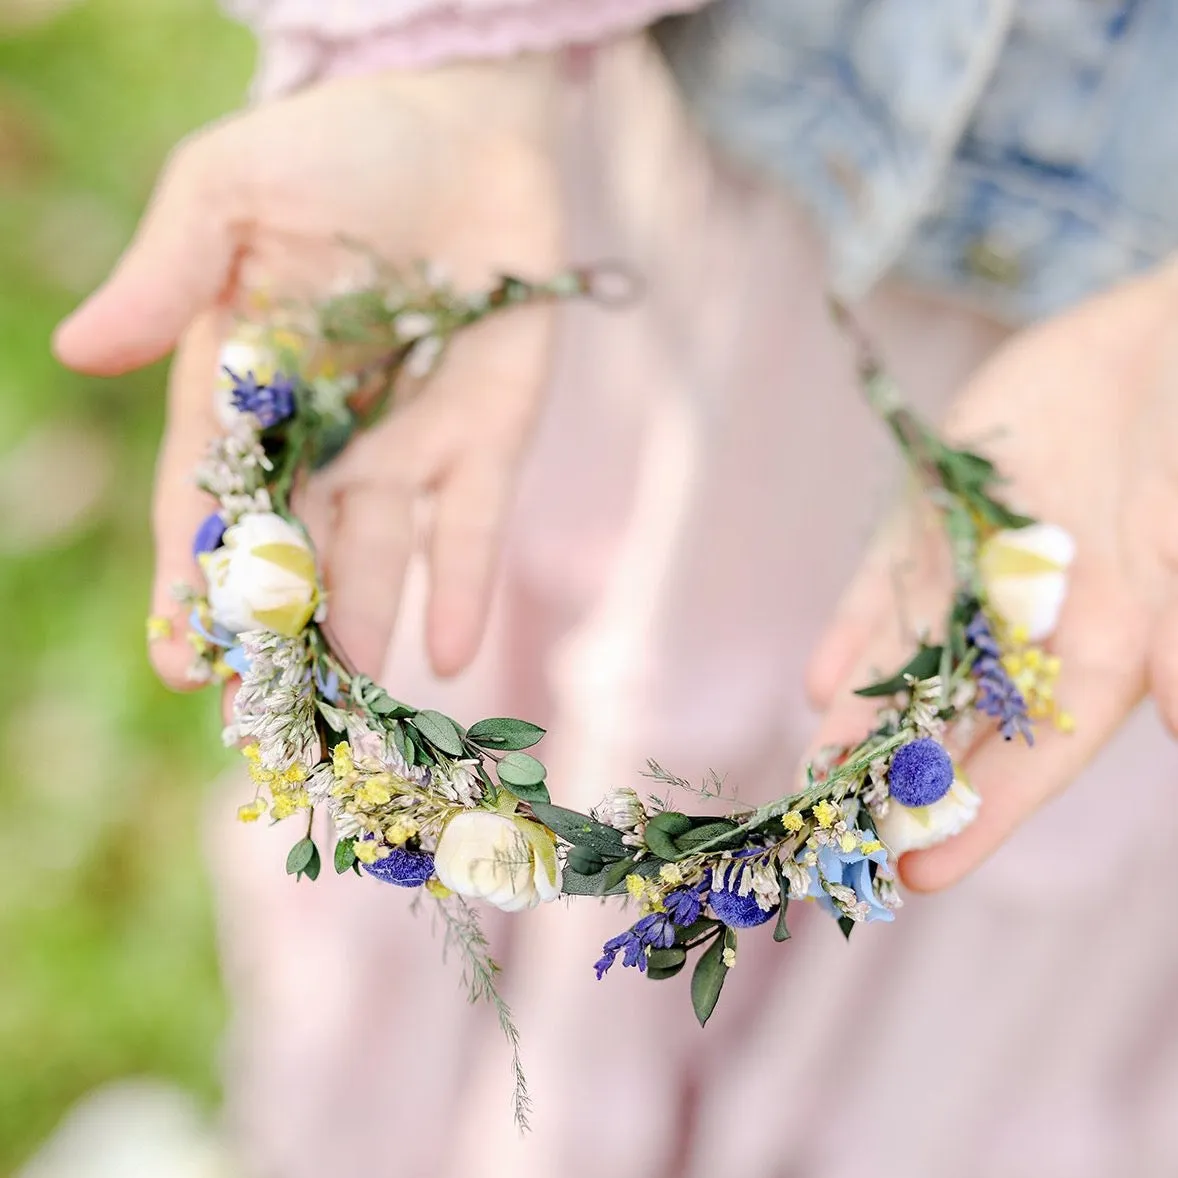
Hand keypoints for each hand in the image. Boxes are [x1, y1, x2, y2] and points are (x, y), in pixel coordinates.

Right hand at [54, 60, 563, 682]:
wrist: (463, 125)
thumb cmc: (337, 146)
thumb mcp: (231, 190)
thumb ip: (169, 274)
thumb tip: (79, 349)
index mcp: (243, 388)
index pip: (206, 503)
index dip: (191, 582)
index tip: (179, 662)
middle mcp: (321, 436)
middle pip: (291, 554)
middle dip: (276, 637)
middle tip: (263, 721)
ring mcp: (406, 446)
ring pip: (377, 557)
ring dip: (364, 627)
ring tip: (353, 698)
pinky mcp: (485, 440)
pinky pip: (470, 526)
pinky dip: (462, 586)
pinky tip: (449, 652)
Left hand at [805, 259, 1177, 891]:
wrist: (1154, 349)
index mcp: (1101, 657)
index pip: (1032, 763)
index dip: (980, 822)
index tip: (920, 876)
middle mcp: (1030, 633)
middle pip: (953, 729)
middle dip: (896, 785)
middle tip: (834, 840)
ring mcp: (976, 580)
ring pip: (906, 668)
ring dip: (859, 723)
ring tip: (812, 774)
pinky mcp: (938, 525)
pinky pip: (886, 587)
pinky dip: (855, 632)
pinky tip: (820, 681)